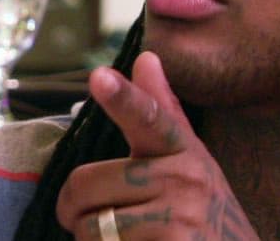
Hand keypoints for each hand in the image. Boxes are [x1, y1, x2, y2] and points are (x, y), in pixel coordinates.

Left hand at [55, 51, 257, 239]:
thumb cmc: (205, 217)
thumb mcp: (191, 162)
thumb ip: (161, 112)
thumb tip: (146, 58)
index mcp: (183, 150)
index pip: (148, 118)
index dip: (122, 98)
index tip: (99, 77)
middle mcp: (185, 178)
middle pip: (85, 182)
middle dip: (74, 210)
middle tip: (90, 221)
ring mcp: (180, 215)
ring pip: (90, 224)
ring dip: (89, 240)